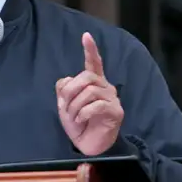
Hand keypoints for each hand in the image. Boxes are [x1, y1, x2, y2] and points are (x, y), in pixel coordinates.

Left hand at [55, 32, 123, 154]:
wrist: (87, 145)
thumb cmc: (78, 123)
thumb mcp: (65, 105)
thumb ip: (64, 89)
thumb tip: (66, 80)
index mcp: (94, 83)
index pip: (93, 63)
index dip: (90, 50)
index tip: (86, 36)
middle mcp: (105, 87)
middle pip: (86, 77)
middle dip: (70, 91)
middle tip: (65, 107)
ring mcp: (112, 99)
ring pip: (90, 91)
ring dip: (75, 105)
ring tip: (73, 118)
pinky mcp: (116, 112)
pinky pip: (96, 105)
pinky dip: (83, 113)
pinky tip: (80, 121)